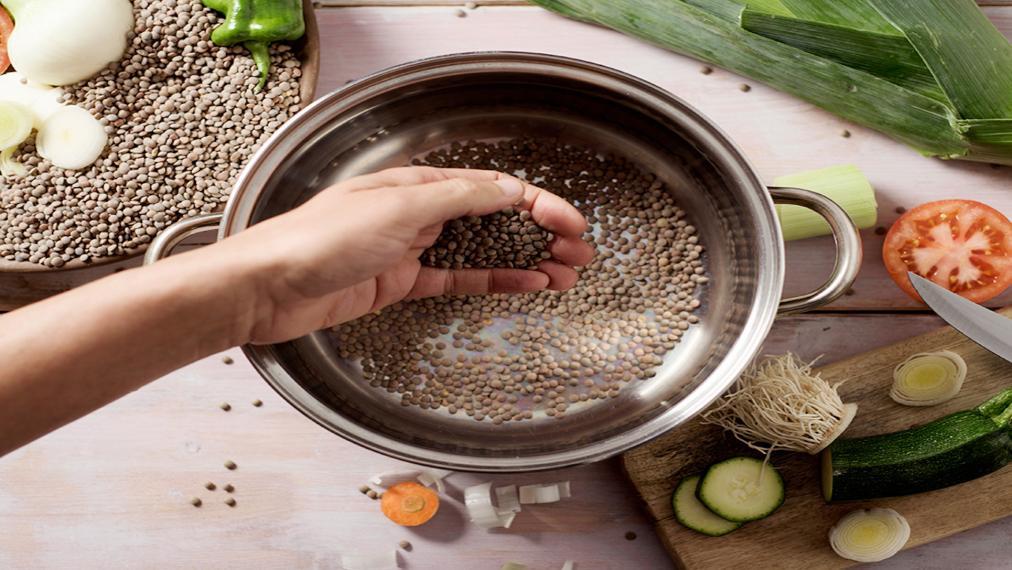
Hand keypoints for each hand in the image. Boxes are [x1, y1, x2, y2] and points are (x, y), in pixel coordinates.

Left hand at [216, 166, 594, 343]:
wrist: (266, 287)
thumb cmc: (318, 239)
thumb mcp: (397, 209)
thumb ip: (456, 199)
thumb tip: (506, 189)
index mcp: (419, 184)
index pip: (493, 190)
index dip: (538, 206)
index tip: (571, 224)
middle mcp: (419, 211)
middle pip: (494, 219)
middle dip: (540, 235)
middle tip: (579, 255)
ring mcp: (411, 247)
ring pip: (481, 251)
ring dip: (524, 261)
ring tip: (564, 276)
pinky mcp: (401, 281)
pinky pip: (457, 279)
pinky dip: (492, 282)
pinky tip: (522, 286)